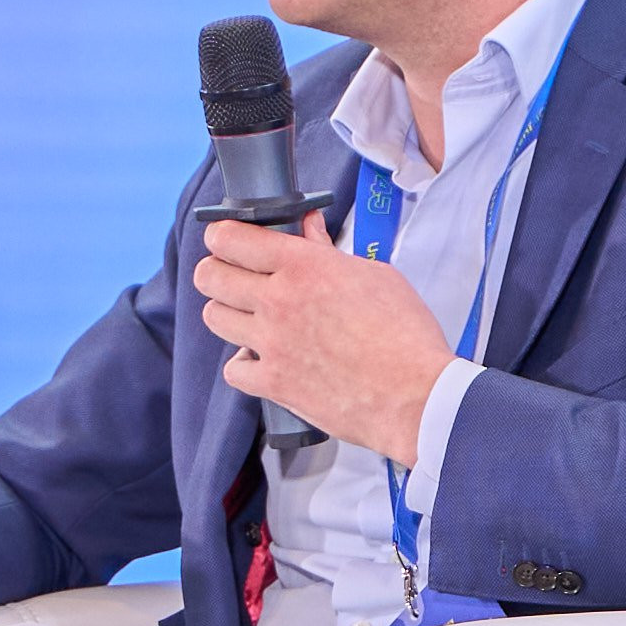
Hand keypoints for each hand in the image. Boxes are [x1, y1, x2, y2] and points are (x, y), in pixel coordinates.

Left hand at [193, 213, 454, 463]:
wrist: (417, 396)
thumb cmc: (406, 335)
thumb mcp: (375, 276)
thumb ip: (329, 251)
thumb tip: (308, 229)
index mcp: (304, 265)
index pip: (231, 238)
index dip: (222, 236)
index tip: (226, 240)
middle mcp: (279, 300)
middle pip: (209, 275)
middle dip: (216, 270)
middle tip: (232, 276)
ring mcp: (271, 343)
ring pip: (214, 317)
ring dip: (228, 313)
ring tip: (251, 317)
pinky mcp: (273, 383)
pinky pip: (233, 367)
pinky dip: (244, 363)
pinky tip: (264, 359)